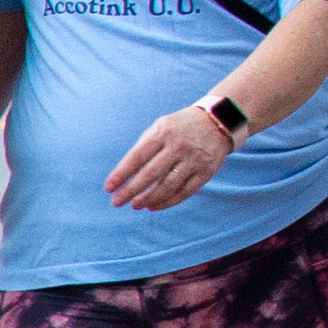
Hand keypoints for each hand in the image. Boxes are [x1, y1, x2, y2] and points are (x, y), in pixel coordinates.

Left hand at [103, 97, 240, 214]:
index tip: (108, 188)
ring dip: (148, 199)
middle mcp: (178, 146)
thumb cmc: (180, 127)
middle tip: (117, 202)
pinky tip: (154, 206)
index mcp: (163, 133)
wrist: (218, 121)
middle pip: (150, 174)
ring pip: (167, 186)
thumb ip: (144, 147)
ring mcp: (193, 160)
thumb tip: (124, 175)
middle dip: (131, 191)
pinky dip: (167, 202)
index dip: (121, 174)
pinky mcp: (205, 172)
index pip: (137, 157)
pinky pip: (184, 192)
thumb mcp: (160, 127)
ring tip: (135, 205)